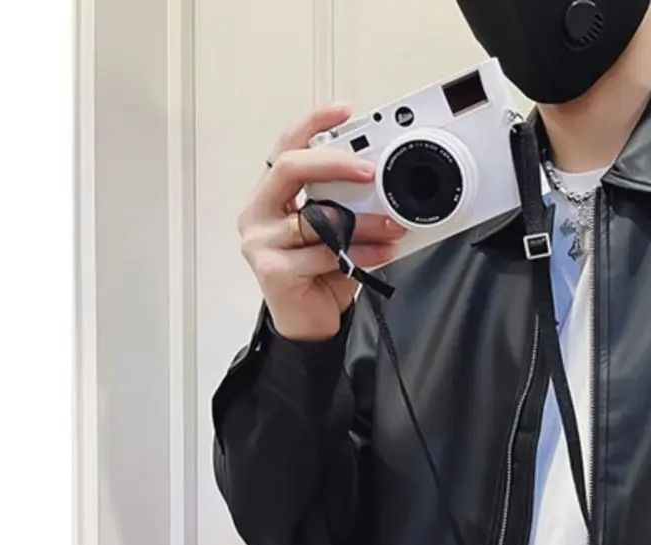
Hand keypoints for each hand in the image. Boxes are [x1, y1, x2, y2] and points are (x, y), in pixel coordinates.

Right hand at [238, 104, 407, 341]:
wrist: (310, 327)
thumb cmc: (319, 277)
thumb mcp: (333, 231)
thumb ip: (342, 204)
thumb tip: (381, 182)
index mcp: (270, 196)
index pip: (286, 147)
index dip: (312, 124)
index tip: (344, 111)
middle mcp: (258, 214)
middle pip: (290, 168)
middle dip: (334, 162)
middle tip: (369, 170)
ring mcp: (261, 243)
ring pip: (317, 218)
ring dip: (362, 221)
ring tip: (392, 226)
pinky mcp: (274, 271)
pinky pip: (325, 253)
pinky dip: (360, 252)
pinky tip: (381, 253)